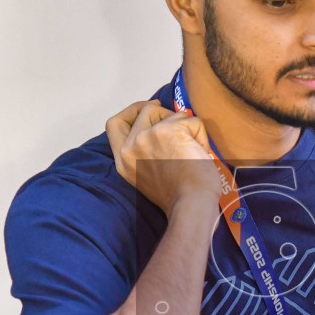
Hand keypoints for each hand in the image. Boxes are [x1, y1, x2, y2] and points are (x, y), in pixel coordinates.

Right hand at [104, 99, 221, 215]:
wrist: (191, 205)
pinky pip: (192, 120)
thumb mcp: (146, 176)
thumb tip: (159, 126)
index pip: (114, 124)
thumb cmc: (178, 197)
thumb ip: (144, 152)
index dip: (131, 111)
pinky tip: (201, 153)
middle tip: (180, 126)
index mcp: (123, 160)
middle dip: (165, 114)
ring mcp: (148, 136)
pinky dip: (201, 135)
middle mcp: (131, 146)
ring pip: (171, 114)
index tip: (147, 109)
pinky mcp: (169, 130)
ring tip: (193, 150)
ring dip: (187, 128)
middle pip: (145, 110)